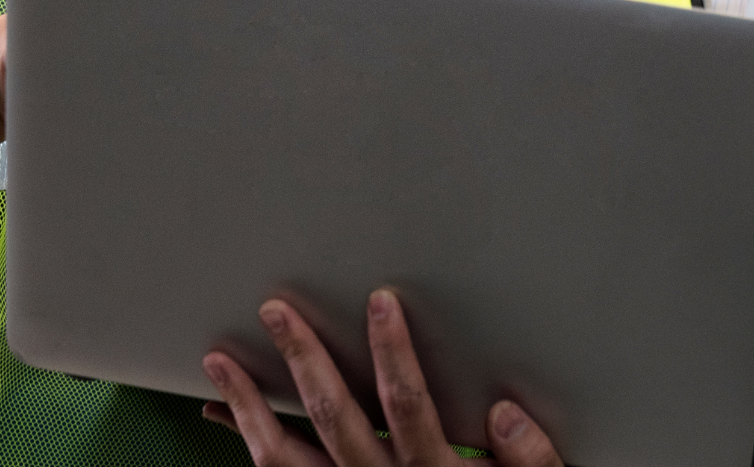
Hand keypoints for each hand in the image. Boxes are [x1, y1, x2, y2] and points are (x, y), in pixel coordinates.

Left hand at [202, 291, 560, 466]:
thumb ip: (532, 462)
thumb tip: (506, 415)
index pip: (407, 405)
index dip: (392, 352)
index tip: (379, 303)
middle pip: (332, 416)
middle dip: (303, 358)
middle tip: (278, 312)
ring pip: (281, 457)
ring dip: (248, 405)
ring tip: (221, 361)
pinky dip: (248, 439)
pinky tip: (227, 411)